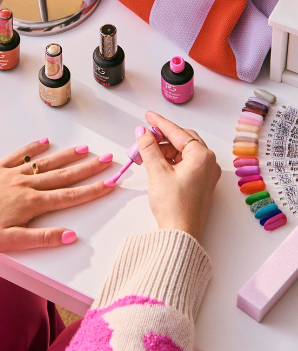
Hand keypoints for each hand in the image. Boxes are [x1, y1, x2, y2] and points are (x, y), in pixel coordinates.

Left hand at [0, 140, 113, 252]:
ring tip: (84, 149)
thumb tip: (71, 235)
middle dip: (88, 167)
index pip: (69, 196)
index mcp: (31, 203)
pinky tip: (44, 142)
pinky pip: (18, 155)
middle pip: (63, 175)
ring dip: (66, 156)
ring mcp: (11, 174)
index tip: (111, 182)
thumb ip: (43, 238)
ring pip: (44, 163)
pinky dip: (32, 148)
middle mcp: (25, 185)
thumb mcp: (12, 243)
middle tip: (107, 158)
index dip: (92, 190)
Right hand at [135, 111, 220, 240]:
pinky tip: (156, 164)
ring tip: (146, 155)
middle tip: (145, 138)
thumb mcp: (157, 172)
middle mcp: (208, 162)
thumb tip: (142, 132)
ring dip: (165, 150)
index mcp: (202, 156)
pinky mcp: (201, 184)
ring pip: (183, 152)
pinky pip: (186, 163)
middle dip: (162, 138)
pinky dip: (171, 161)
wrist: (181, 233)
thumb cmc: (173, 205)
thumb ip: (148, 148)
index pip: (178, 132)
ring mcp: (206, 174)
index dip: (160, 123)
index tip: (148, 116)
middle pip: (183, 140)